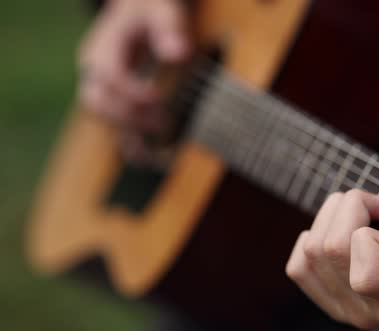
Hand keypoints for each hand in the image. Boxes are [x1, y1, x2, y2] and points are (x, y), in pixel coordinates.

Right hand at [78, 0, 191, 159]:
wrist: (139, 14)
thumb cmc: (151, 11)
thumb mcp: (162, 11)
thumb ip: (169, 29)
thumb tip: (178, 53)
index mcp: (103, 47)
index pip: (109, 74)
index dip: (131, 91)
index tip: (159, 99)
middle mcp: (94, 71)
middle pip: (97, 102)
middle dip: (129, 117)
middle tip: (164, 124)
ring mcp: (100, 88)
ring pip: (102, 120)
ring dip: (126, 137)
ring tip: (153, 156)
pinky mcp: (112, 101)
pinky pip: (114, 127)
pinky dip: (129, 144)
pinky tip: (149, 160)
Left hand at [286, 167, 378, 330]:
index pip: (366, 278)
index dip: (371, 240)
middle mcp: (375, 313)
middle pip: (332, 249)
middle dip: (351, 207)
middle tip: (377, 204)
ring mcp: (347, 310)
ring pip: (313, 250)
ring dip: (332, 215)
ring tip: (360, 212)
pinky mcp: (328, 303)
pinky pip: (299, 265)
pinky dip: (311, 239)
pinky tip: (338, 233)